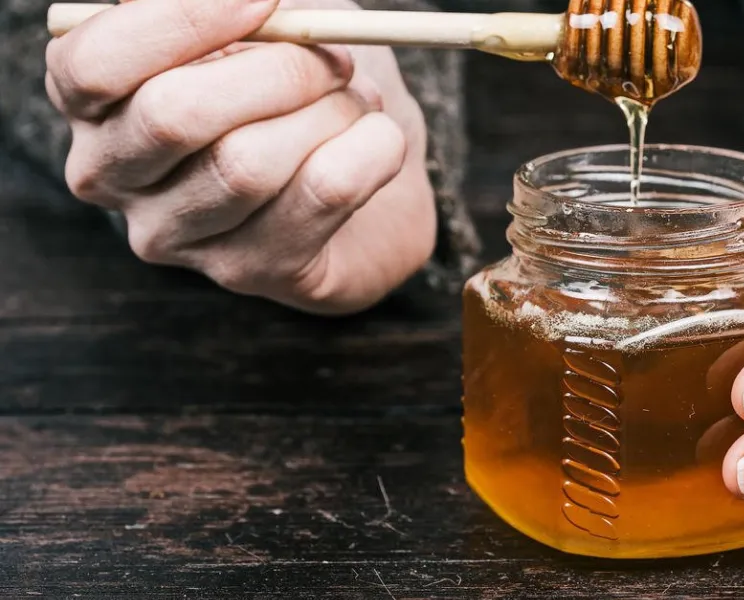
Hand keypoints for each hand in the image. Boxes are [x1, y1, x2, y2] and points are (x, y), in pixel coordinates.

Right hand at [45, 0, 436, 313]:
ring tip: (358, 102)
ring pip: (249, 163)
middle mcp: (112, 175)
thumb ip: (254, 8)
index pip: (94, 65)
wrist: (370, 175)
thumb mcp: (272, 23)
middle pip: (172, 116)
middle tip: (336, 58)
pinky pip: (320, 194)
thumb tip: (265, 2)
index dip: (182, 20)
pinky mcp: (248, 270)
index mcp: (93, 101)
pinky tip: (379, 140)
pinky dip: (370, 149)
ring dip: (330, 114)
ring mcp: (174, 234)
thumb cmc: (305, 86)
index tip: (265, 1)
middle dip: (276, 71)